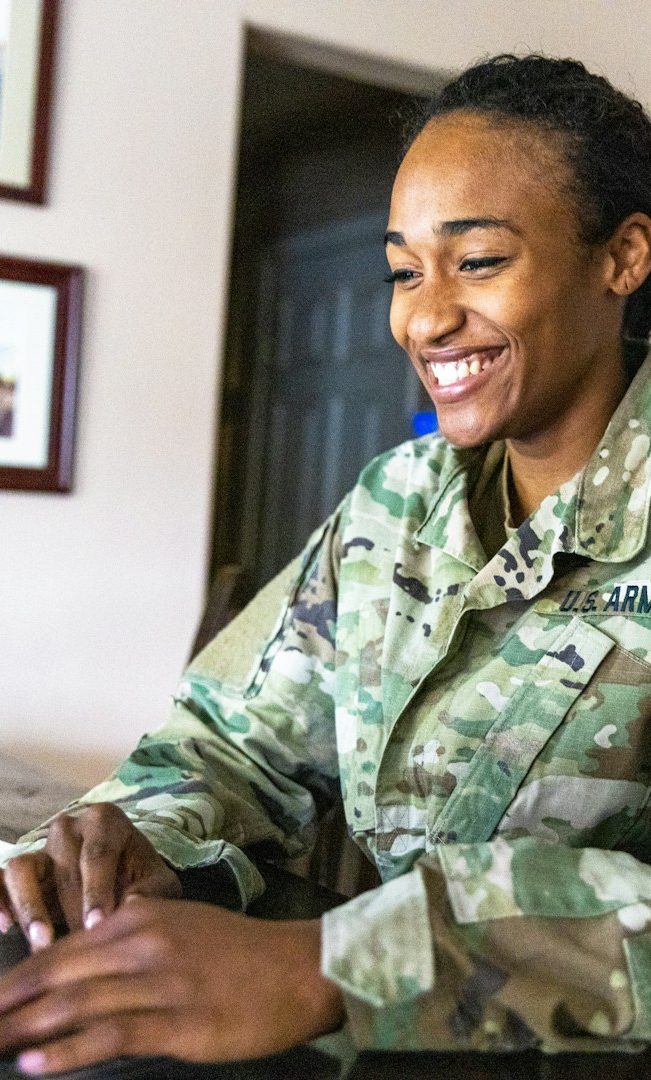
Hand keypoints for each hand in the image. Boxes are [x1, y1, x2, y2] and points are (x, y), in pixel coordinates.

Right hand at [0, 804, 180, 948]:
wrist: (124, 876)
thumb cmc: (142, 879)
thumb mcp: (157, 882)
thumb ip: (149, 892)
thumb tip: (132, 904)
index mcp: (105, 820)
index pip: (96, 854)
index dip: (96, 891)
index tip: (97, 924)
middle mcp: (68, 827)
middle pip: (63, 868)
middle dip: (71, 910)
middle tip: (80, 944)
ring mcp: (40, 848)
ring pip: (22, 869)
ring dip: (30, 907)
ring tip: (42, 942)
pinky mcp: (21, 870)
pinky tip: (5, 926)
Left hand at [0, 897, 344, 1074]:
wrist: (297, 967)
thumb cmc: (239, 951)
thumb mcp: (180, 927)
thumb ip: (132, 941)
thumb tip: (82, 973)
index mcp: (139, 915)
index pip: (60, 949)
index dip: (16, 979)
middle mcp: (140, 942)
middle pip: (55, 975)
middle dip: (7, 1004)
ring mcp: (157, 981)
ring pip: (73, 1005)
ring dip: (22, 1029)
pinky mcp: (176, 1021)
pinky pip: (109, 1035)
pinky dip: (65, 1051)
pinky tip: (34, 1063)